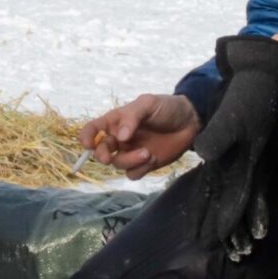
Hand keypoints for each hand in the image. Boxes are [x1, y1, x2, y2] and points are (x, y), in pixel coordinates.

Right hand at [80, 93, 200, 180]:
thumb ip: (132, 117)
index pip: (93, 129)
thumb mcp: (148, 104)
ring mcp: (131, 152)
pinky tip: (152, 159)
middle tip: (109, 156)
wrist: (191, 121)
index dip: (86, 137)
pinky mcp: (144, 164)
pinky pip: (132, 174)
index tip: (87, 144)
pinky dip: (139, 169)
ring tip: (147, 152)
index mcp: (116, 121)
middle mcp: (120, 139)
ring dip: (129, 161)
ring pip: (117, 164)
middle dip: (102, 155)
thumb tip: (120, 137)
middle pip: (100, 151)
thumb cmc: (167, 107)